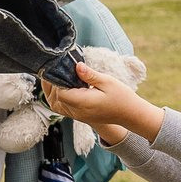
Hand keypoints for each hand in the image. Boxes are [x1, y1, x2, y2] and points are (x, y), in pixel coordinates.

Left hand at [40, 59, 162, 139]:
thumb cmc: (121, 97)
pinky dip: (57, 97)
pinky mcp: (78, 116)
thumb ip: (90, 75)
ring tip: (54, 76)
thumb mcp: (107, 82)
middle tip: (53, 68)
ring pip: (55, 105)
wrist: (129, 114)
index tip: (58, 67)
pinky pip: (61, 108)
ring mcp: (77, 115)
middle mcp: (77, 112)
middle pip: (54, 99)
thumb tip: (76, 65)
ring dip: (51, 91)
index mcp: (83, 103)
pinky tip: (60, 85)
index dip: (56, 80)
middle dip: (51, 84)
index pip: (60, 92)